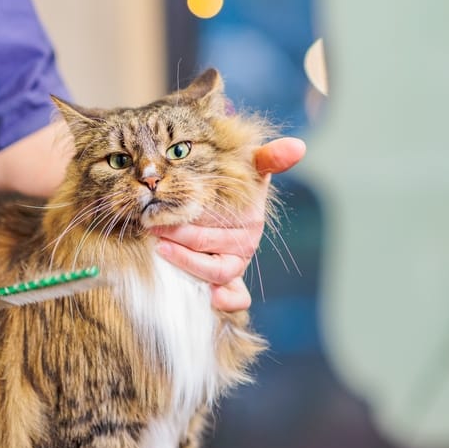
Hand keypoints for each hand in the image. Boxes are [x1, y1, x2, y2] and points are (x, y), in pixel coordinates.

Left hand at [152, 137, 306, 310]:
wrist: (228, 196)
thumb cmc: (233, 181)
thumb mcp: (250, 165)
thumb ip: (269, 157)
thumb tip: (297, 147)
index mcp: (250, 219)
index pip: (221, 230)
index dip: (192, 233)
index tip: (167, 228)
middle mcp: (244, 244)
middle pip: (208, 248)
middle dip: (178, 239)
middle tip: (151, 227)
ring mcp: (237, 264)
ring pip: (214, 272)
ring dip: (187, 264)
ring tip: (160, 249)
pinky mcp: (231, 280)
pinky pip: (237, 297)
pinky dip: (228, 300)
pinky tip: (210, 299)